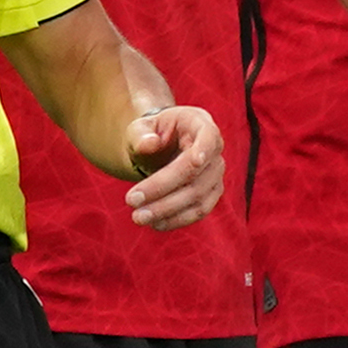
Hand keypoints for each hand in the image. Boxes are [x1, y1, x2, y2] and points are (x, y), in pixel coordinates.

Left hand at [124, 103, 222, 229]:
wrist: (160, 147)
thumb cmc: (150, 134)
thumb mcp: (140, 128)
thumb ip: (141, 135)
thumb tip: (149, 144)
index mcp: (200, 123)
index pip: (208, 138)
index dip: (203, 151)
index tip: (194, 162)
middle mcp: (214, 149)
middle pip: (196, 175)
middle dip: (163, 190)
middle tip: (131, 202)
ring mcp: (216, 174)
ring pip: (198, 198)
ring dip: (168, 211)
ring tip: (139, 217)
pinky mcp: (211, 194)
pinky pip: (198, 211)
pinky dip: (176, 220)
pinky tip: (155, 223)